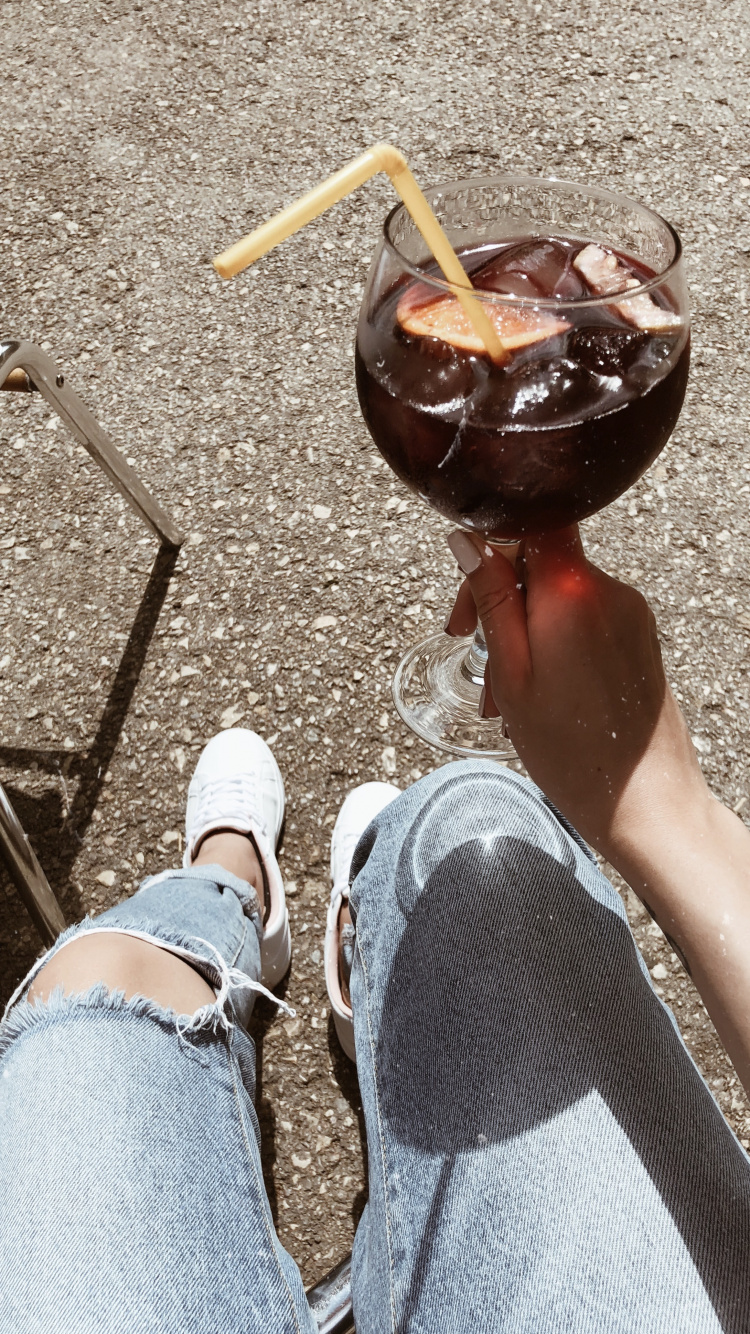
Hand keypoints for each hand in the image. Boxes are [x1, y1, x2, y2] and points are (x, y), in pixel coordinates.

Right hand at [445, 526, 708, 863]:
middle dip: (499, 601)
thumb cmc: (573, 751)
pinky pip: (584, 622)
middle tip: (467, 645)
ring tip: (505, 698)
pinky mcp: (640, 638)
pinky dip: (553, 647)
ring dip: (524, 635)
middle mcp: (611, 591)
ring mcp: (631, 614)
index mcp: (573, 592)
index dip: (492, 544)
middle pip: (540, 563)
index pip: (529, 524)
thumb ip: (491, 599)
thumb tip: (467, 540)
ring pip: (558, 599)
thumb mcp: (511, 673)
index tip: (470, 595)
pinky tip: (538, 698)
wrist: (646, 802)